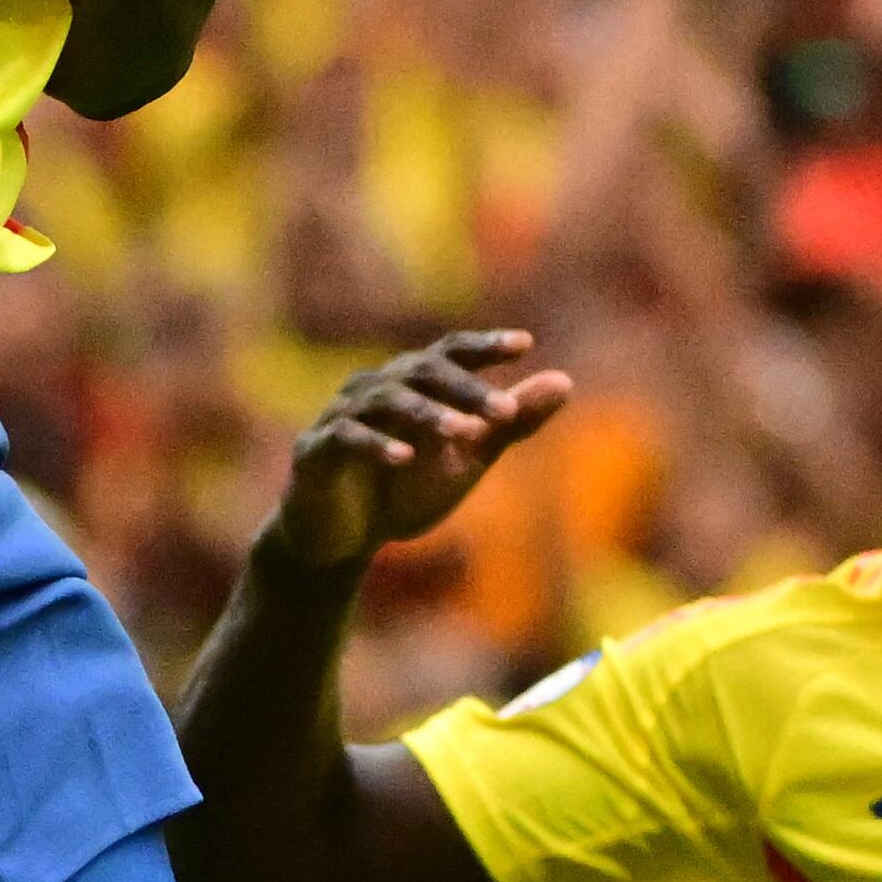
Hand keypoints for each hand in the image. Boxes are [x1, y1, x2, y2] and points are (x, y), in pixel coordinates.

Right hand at [269, 335, 575, 567]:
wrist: (343, 537)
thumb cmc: (406, 488)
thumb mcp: (468, 456)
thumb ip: (510, 422)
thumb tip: (565, 382)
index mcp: (413, 384)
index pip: (451, 353)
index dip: (484, 346)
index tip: (524, 344)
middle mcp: (376, 388)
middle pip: (422, 371)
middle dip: (465, 389)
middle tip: (504, 411)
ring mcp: (342, 416)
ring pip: (386, 400)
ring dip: (427, 414)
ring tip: (464, 433)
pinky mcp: (316, 450)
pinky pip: (346, 438)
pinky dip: (376, 445)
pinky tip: (405, 458)